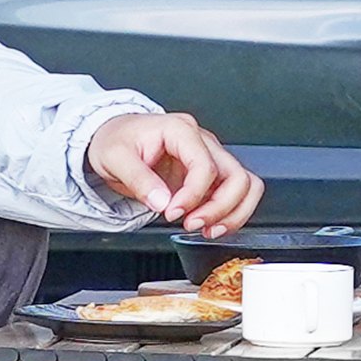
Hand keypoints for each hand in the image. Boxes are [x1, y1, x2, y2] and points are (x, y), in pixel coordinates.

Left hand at [86, 112, 263, 237]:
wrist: (115, 135)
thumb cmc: (116, 140)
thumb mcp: (114, 158)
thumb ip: (139, 180)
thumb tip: (163, 202)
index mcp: (181, 130)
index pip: (205, 165)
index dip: (193, 195)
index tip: (172, 213)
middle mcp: (204, 141)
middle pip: (236, 175)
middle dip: (220, 207)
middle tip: (193, 224)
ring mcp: (211, 156)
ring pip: (245, 184)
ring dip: (233, 212)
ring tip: (209, 230)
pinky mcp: (211, 173)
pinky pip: (237, 192)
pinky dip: (231, 212)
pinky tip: (211, 225)